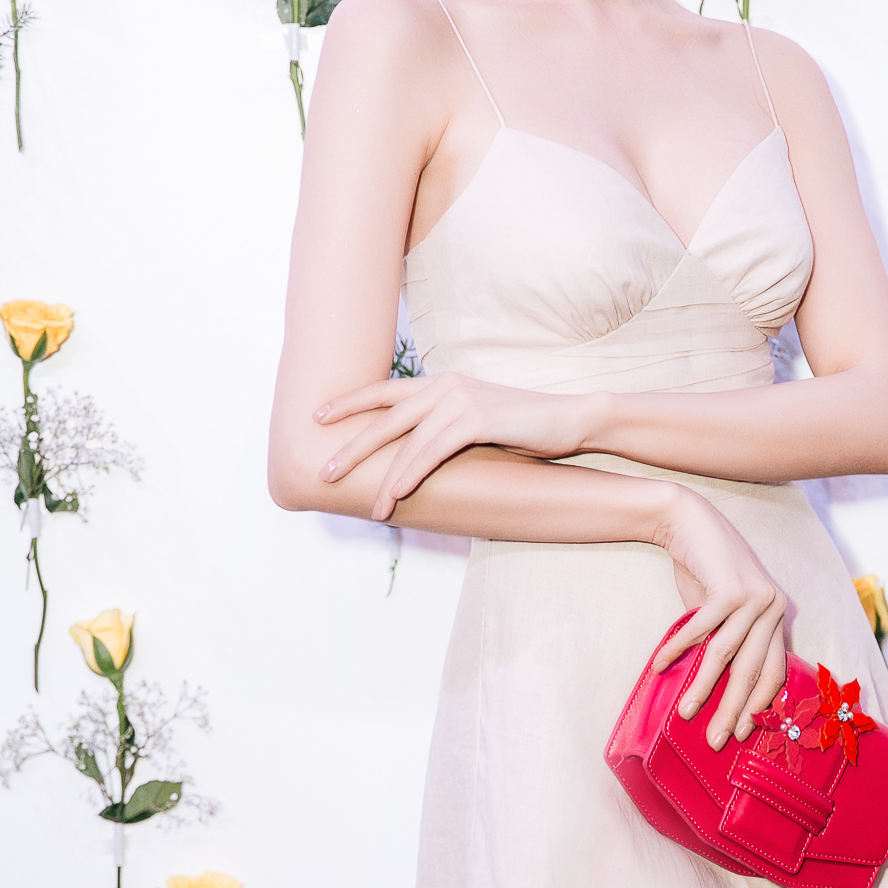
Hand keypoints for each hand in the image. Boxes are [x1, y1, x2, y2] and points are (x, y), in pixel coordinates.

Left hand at [314, 373, 597, 519]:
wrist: (570, 418)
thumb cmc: (524, 426)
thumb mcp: (475, 421)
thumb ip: (443, 428)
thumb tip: (413, 453)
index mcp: (441, 382)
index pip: (384, 391)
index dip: (349, 403)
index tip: (317, 416)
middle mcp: (445, 385)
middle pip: (385, 417)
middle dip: (351, 446)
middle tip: (323, 470)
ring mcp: (460, 399)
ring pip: (407, 442)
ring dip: (384, 478)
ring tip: (367, 505)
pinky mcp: (477, 419)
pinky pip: (433, 452)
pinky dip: (412, 475)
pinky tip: (397, 494)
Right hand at [651, 490, 787, 750]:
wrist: (689, 521)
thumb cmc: (705, 571)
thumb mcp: (724, 610)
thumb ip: (731, 641)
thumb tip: (722, 691)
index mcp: (777, 615)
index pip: (775, 670)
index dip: (759, 704)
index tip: (744, 732)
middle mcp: (773, 607)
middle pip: (753, 671)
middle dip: (733, 710)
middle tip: (717, 740)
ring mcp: (754, 597)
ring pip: (726, 656)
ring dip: (703, 687)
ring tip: (685, 713)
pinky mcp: (729, 589)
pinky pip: (701, 631)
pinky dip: (678, 649)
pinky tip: (661, 665)